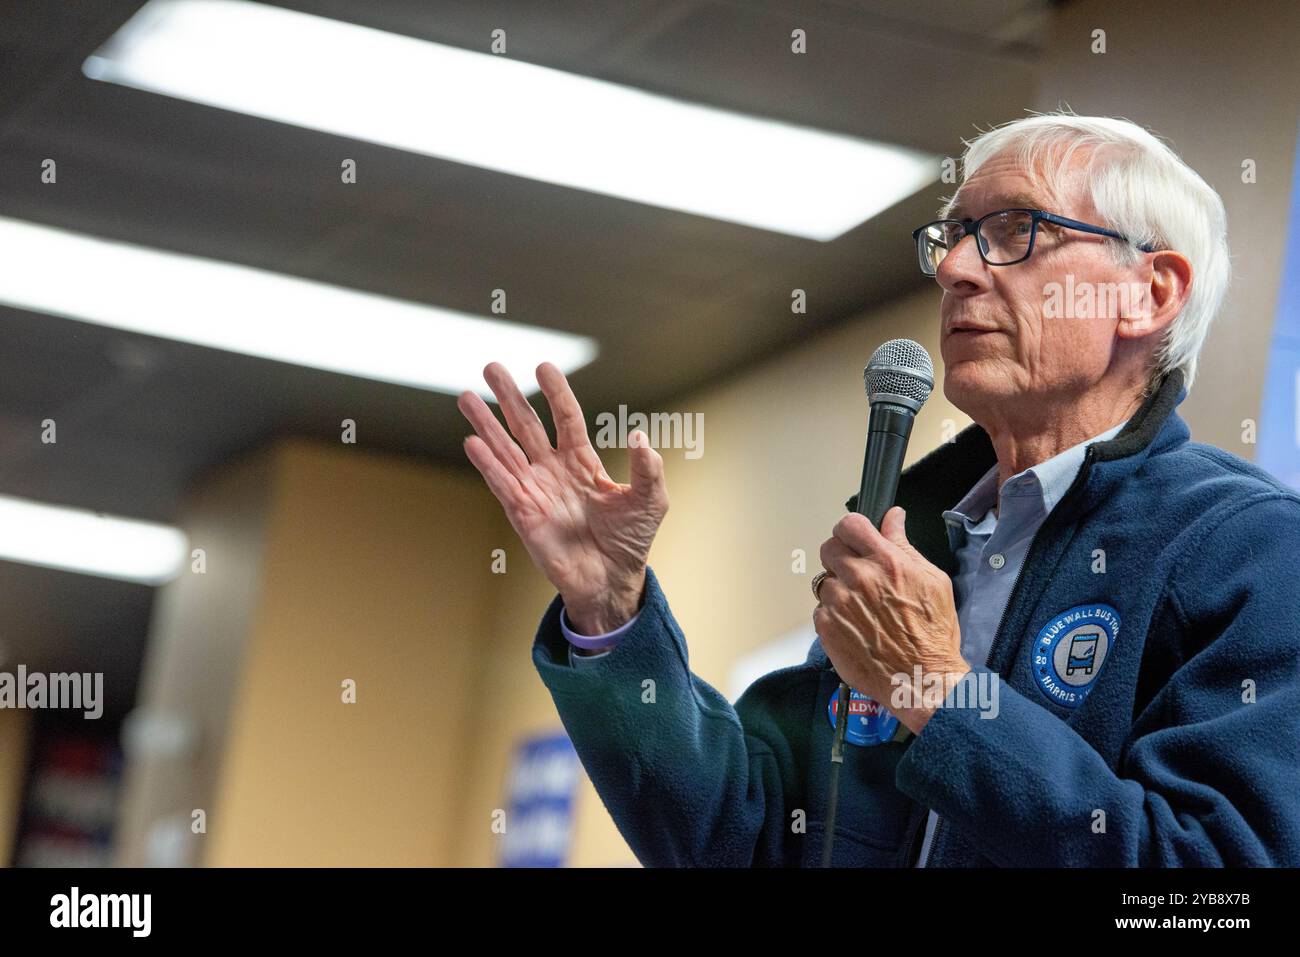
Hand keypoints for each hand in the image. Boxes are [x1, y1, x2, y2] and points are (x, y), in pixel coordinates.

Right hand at [458, 361, 668, 633]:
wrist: (612, 581)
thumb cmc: (631, 541)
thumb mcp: (651, 500)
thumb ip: (647, 468)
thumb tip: (638, 436)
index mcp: (582, 462)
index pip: (566, 418)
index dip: (555, 393)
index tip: (543, 367)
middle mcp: (553, 471)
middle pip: (526, 425)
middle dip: (509, 396)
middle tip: (491, 366)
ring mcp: (535, 490)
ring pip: (506, 449)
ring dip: (486, 423)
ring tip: (466, 396)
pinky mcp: (522, 514)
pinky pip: (502, 483)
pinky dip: (487, 463)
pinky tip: (472, 441)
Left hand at [814, 507, 968, 733]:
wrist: (921, 679)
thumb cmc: (933, 635)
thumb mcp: (932, 580)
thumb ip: (904, 545)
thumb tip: (893, 518)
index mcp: (885, 562)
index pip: (849, 525)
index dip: (851, 530)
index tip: (856, 538)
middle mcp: (858, 578)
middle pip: (829, 548)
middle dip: (842, 556)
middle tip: (858, 573)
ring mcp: (838, 603)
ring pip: (824, 580)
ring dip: (838, 589)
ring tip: (861, 607)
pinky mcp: (826, 627)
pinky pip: (820, 609)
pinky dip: (833, 615)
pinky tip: (856, 626)